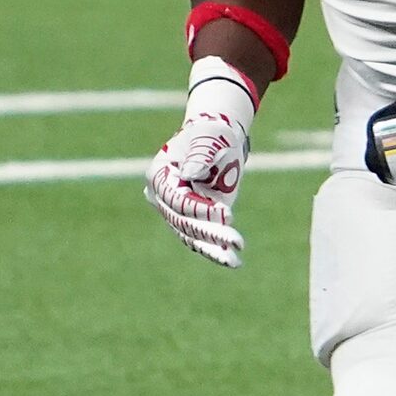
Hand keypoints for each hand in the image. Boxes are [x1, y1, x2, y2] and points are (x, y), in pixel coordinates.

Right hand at [147, 63, 256, 267]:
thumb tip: (191, 173)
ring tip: (234, 261)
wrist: (216, 138)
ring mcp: (176, 211)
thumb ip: (200, 155)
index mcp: (159, 176)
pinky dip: (215, 250)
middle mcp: (162, 197)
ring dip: (213, 248)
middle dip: (211, 232)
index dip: (200, 208)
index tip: (227, 215)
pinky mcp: (193, 218)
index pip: (177, 199)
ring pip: (191, 234)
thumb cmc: (210, 134)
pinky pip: (200, 238)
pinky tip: (232, 261)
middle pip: (184, 220)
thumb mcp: (208, 137)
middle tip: (236, 242)